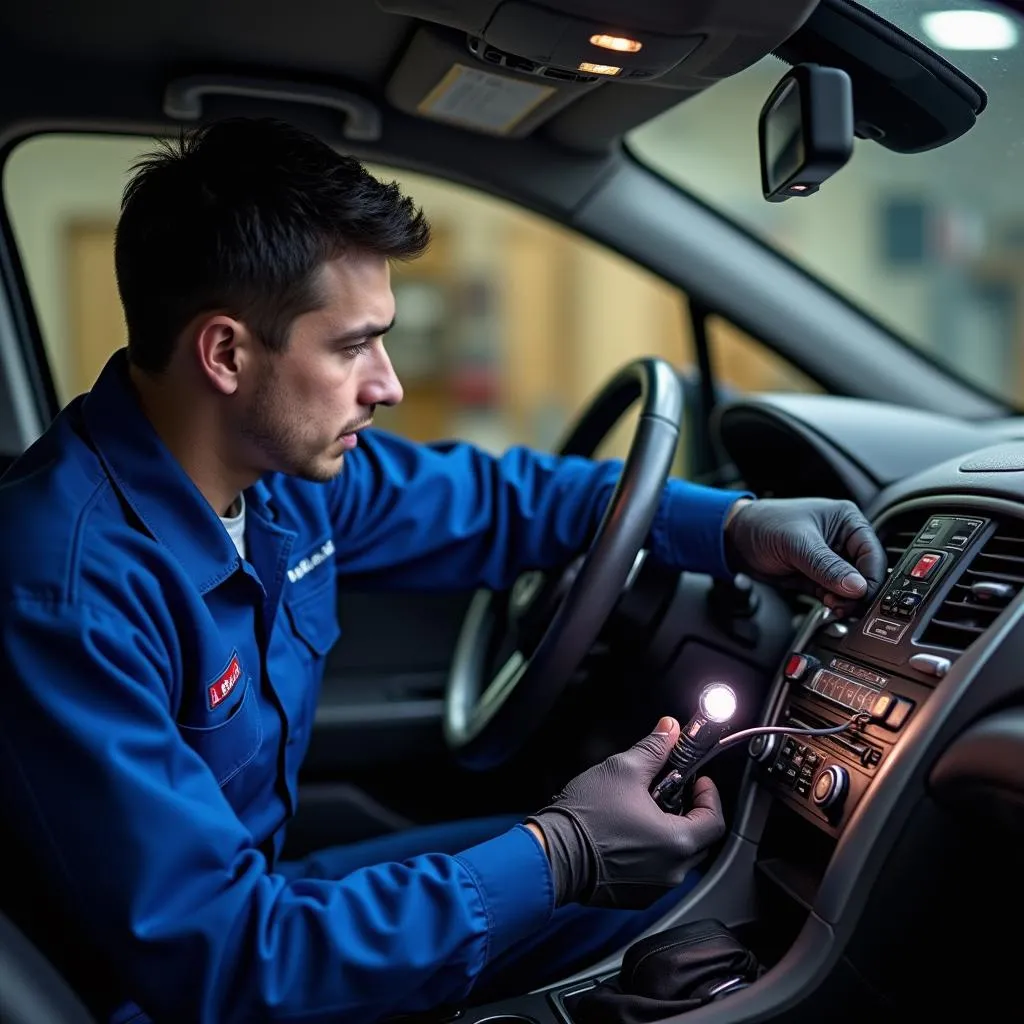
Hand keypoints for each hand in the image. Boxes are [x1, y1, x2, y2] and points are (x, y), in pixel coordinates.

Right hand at [525, 717, 724, 909]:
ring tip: (643, 808)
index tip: (697, 780)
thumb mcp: (623, 770)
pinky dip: (651, 850)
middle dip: (688, 810)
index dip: (709, 795)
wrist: (552, 854)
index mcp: (678, 842)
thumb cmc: (587, 817)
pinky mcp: (635, 895)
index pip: (714, 819)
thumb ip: (654, 749)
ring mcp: (653, 887)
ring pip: (676, 855)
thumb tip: (669, 730)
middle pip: (698, 838)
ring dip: (668, 830)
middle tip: (669, 790)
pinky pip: (656, 870)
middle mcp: (672, 871)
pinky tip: (628, 831)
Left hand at [724, 497, 885, 611]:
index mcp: (847, 521)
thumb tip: (857, 586)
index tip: (864, 595)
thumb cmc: (763, 524)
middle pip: (865, 573)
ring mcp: (830, 561)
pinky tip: (827, 604)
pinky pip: (833, 594)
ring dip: (845, 600)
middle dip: (857, 592)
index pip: (873, 553)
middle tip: (846, 604)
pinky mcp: (816, 577)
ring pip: (850, 587)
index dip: (871, 577)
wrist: (733, 539)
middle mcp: (842, 540)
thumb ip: (827, 566)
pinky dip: (833, 602)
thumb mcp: (797, 543)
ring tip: (833, 604)